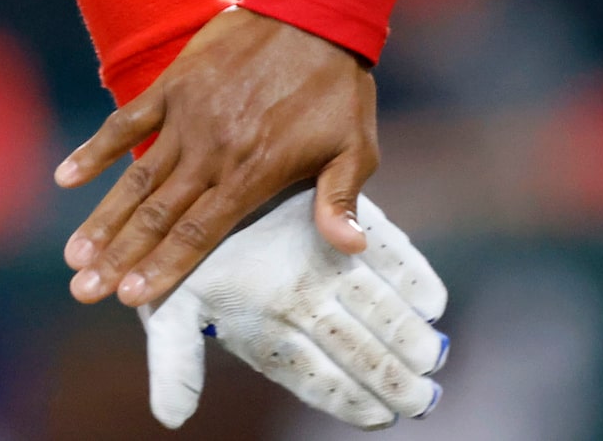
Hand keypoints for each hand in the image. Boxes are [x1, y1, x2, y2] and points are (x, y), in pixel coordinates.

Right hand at [56, 7, 375, 307]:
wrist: (315, 9)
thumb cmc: (338, 86)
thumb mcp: (355, 147)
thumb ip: (340, 199)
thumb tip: (351, 249)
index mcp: (252, 173)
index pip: (198, 233)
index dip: (162, 267)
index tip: (130, 298)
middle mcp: (212, 151)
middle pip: (157, 216)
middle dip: (119, 257)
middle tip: (82, 291)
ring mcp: (188, 116)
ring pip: (136, 178)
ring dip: (103, 218)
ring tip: (74, 255)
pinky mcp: (175, 84)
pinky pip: (127, 120)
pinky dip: (96, 149)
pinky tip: (67, 178)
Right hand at [140, 191, 446, 429]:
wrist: (192, 184)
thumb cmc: (180, 262)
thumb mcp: (169, 310)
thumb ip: (174, 361)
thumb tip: (171, 419)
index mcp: (272, 332)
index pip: (316, 377)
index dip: (348, 398)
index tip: (379, 416)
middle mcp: (308, 303)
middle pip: (355, 348)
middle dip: (390, 377)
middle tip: (422, 400)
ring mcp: (332, 261)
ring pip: (377, 305)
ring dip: (406, 332)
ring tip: (431, 356)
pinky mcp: (351, 220)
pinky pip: (387, 251)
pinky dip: (411, 273)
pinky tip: (432, 299)